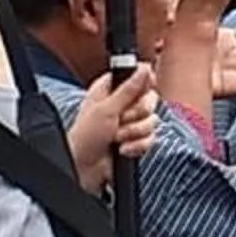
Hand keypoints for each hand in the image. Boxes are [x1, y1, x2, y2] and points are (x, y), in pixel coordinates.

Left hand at [67, 64, 158, 194]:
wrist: (83, 168)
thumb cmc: (85, 137)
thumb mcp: (106, 109)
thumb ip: (129, 89)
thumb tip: (143, 68)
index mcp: (111, 90)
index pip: (139, 75)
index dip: (144, 82)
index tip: (142, 90)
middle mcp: (122, 104)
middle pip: (150, 99)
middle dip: (137, 113)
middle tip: (121, 119)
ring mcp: (130, 123)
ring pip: (152, 120)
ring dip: (133, 132)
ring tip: (116, 138)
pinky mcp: (136, 139)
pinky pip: (150, 138)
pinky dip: (136, 145)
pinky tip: (122, 149)